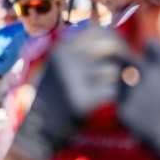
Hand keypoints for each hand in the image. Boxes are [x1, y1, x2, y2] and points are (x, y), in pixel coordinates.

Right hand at [12, 27, 129, 159]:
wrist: (34, 128)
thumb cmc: (47, 97)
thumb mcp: (53, 66)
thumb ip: (73, 51)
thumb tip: (101, 33)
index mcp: (61, 49)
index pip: (97, 31)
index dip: (113, 38)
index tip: (118, 48)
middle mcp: (68, 60)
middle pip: (110, 46)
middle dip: (123, 55)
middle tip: (125, 66)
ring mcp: (75, 79)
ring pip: (114, 70)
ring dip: (117, 80)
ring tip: (109, 87)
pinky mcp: (83, 100)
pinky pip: (112, 92)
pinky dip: (113, 97)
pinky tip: (106, 102)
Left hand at [117, 40, 159, 159]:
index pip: (151, 45)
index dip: (151, 52)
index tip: (151, 58)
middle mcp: (147, 74)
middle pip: (129, 60)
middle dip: (132, 66)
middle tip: (136, 76)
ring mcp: (133, 90)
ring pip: (121, 80)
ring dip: (127, 86)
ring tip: (138, 97)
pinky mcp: (123, 108)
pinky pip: (120, 103)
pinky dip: (127, 107)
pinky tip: (138, 116)